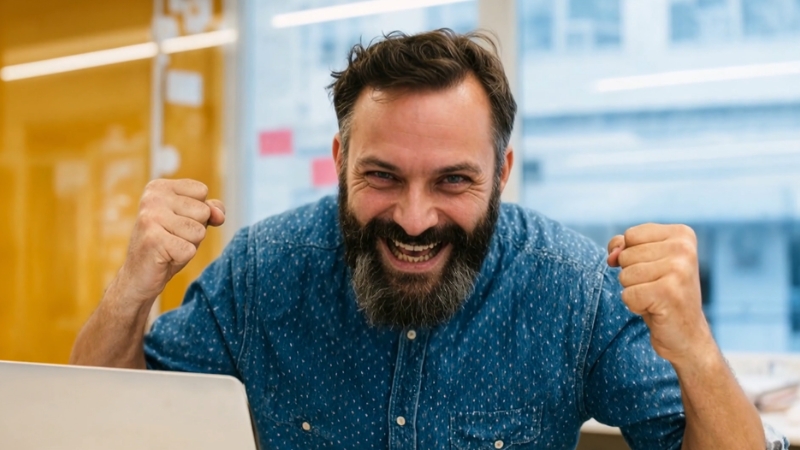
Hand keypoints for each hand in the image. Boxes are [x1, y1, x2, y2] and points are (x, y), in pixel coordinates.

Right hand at [116, 179, 224, 305]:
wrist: (139, 276)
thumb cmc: (168, 244)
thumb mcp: (192, 221)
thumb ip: (211, 210)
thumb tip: (219, 215)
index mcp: (159, 187)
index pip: (202, 191)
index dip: (198, 212)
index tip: (177, 221)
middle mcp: (152, 198)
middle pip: (203, 211)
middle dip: (194, 230)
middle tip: (172, 238)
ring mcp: (151, 218)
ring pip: (199, 231)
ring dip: (189, 244)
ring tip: (169, 247)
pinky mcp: (153, 241)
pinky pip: (190, 250)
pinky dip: (182, 258)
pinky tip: (165, 257)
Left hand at [607, 224, 713, 367]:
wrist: (687, 334)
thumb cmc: (662, 294)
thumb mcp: (644, 261)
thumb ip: (623, 246)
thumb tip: (613, 254)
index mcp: (682, 234)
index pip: (630, 235)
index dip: (631, 256)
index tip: (655, 270)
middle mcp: (684, 248)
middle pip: (626, 255)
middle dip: (633, 276)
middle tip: (657, 288)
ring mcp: (679, 270)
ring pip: (625, 275)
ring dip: (634, 291)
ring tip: (656, 298)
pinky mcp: (669, 292)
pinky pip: (628, 295)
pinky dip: (635, 305)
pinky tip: (656, 309)